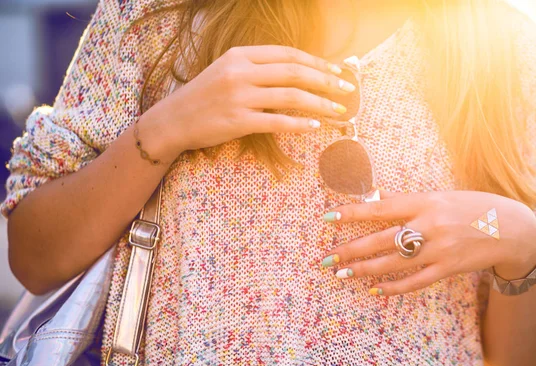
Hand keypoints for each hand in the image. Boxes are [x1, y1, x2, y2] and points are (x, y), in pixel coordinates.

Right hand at [145, 45, 354, 153]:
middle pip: (294, 72)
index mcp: (240, 55)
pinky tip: (315, 126)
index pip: (287, 54)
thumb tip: (295, 73)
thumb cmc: (203, 97)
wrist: (172, 120)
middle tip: (347, 89)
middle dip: (326, 80)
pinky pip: (276, 122)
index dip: (316, 61)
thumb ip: (257, 68)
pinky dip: (299, 124)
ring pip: (290, 96)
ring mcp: (239, 96)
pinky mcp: (238, 121)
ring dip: (320, 104)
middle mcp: (240, 72)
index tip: (337, 70)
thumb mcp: (226, 71)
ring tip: (339, 111)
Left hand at [322, 190, 535, 295]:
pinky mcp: (447, 269)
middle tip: (325, 258)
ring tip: (341, 273)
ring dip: (364, 269)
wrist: (512, 228)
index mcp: (426, 202)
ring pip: (393, 263)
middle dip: (350, 249)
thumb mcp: (440, 195)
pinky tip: (374, 290)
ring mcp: (439, 249)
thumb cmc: (472, 207)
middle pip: (381, 239)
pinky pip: (414, 281)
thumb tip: (375, 195)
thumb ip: (407, 199)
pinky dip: (393, 288)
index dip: (352, 213)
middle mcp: (429, 225)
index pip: (381, 208)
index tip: (327, 217)